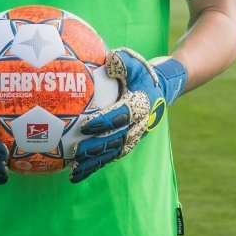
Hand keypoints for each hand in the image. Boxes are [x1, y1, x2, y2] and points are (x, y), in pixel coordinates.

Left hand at [70, 50, 186, 183]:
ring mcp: (134, 137)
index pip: (122, 115)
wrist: (161, 90)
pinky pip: (111, 157)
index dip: (105, 121)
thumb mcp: (137, 63)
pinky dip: (95, 167)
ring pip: (113, 153)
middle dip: (96, 148)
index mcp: (141, 105)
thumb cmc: (143, 74)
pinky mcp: (128, 143)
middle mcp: (139, 125)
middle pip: (117, 140)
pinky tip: (77, 174)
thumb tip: (111, 60)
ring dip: (95, 163)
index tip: (85, 125)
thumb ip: (125, 62)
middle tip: (76, 152)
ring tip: (75, 171)